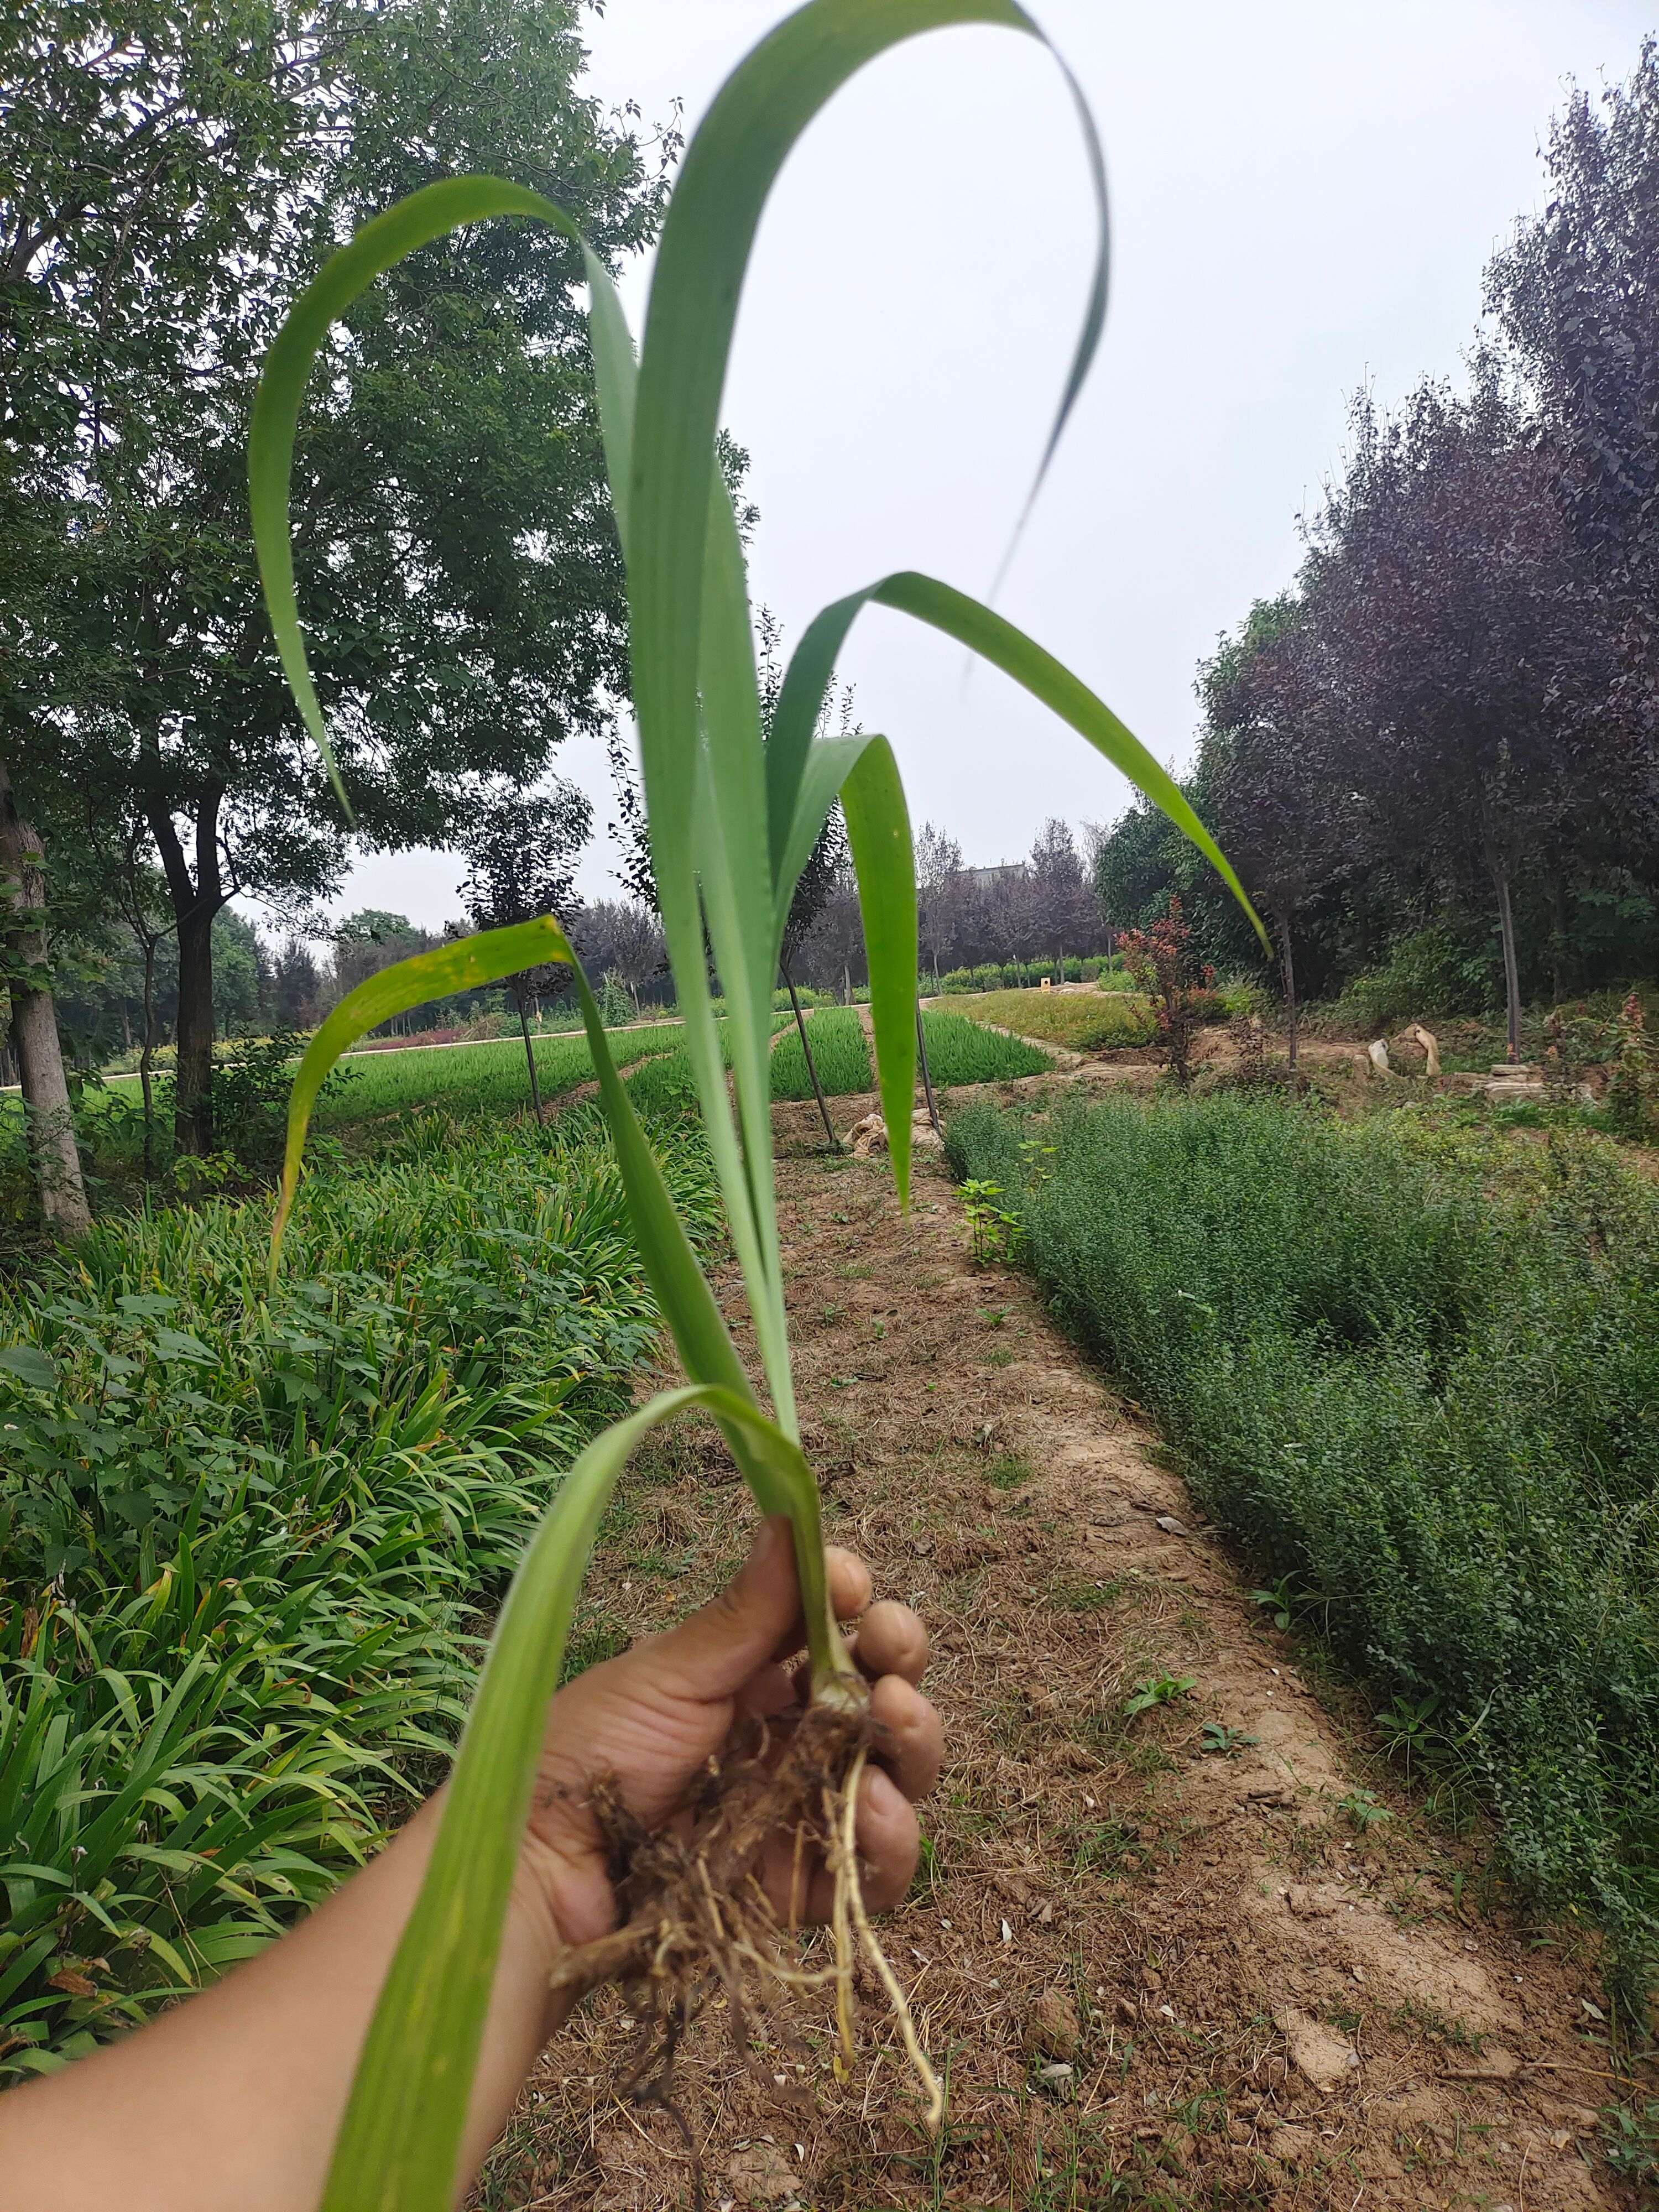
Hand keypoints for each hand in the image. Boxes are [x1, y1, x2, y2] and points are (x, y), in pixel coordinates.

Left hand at [513, 1515, 942, 1955]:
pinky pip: (872, 1868)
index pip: (828, 1627)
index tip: (848, 1585)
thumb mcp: (664, 1674)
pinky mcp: (799, 1885)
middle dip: (898, 1663)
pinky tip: (874, 1809)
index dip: (852, 1600)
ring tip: (895, 1721)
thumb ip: (742, 1614)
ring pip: (890, 1772)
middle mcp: (782, 1736)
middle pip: (876, 1693)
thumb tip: (788, 1515)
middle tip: (889, 1653)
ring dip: (912, 1741)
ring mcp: (796, 1810)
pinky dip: (891, 1840)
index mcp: (748, 1675)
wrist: (540, 1871)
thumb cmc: (586, 1754)